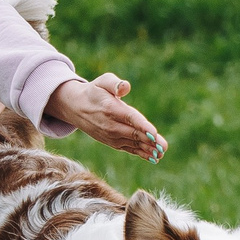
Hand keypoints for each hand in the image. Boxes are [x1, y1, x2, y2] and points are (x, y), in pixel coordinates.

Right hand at [47, 73, 166, 160]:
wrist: (76, 108)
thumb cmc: (94, 91)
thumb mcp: (102, 81)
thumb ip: (115, 83)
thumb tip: (125, 87)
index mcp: (111, 108)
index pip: (129, 118)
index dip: (142, 126)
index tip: (154, 133)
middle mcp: (111, 125)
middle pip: (133, 133)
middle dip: (149, 141)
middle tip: (164, 147)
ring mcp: (111, 136)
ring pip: (132, 143)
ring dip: (147, 149)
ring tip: (161, 154)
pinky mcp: (112, 142)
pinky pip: (128, 148)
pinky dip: (140, 153)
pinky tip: (153, 158)